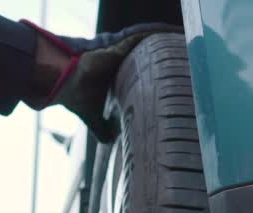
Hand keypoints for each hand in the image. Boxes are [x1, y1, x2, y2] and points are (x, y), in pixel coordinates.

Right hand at [24, 21, 180, 141]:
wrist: (60, 84)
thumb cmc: (74, 95)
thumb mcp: (93, 117)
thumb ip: (102, 129)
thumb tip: (112, 140)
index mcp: (121, 76)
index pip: (148, 71)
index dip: (164, 72)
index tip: (183, 75)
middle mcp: (123, 63)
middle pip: (153, 54)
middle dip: (172, 52)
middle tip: (193, 53)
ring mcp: (119, 54)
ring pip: (149, 43)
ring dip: (168, 39)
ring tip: (189, 37)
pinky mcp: (116, 50)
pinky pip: (140, 38)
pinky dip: (155, 33)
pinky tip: (172, 31)